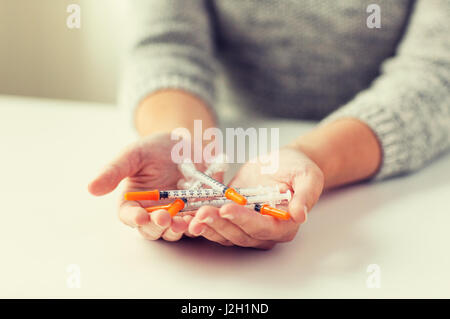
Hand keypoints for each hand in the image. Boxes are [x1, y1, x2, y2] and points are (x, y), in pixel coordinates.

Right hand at [88, 133, 192, 241]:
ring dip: (180, 229)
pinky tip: (205, 216)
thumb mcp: (133, 155)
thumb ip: (114, 171)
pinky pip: (198, 223)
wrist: (183, 144)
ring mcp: (175, 216)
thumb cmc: (154, 149)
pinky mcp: (195, 213)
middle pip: (152, 229)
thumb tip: (91, 188)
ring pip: (175, 231)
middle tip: (165, 217)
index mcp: (133, 203)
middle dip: (158, 225)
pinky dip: (201, 222)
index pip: (129, 216)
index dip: (134, 218)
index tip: (140, 216)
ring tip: (185, 222)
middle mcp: (152, 214)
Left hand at [188, 147, 323, 248]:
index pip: (262, 227)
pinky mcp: (232, 217)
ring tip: (189, 217)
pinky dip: (200, 220)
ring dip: (206, 226)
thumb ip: (306, 195)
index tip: (227, 208)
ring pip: (224, 232)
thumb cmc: (299, 169)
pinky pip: (215, 222)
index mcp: (284, 226)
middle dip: (219, 224)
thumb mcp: (308, 177)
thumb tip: (300, 215)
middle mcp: (264, 232)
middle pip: (239, 234)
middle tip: (202, 212)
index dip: (244, 220)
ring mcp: (246, 226)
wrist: (284, 163)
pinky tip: (184, 216)